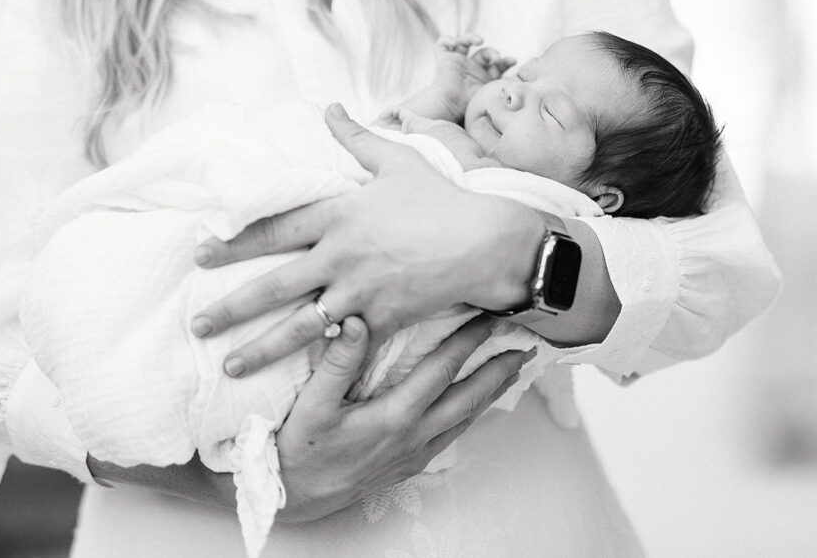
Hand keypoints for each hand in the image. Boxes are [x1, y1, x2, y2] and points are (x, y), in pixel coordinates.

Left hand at [191, 105, 543, 376]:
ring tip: (229, 367)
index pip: (273, 230)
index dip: (233, 243)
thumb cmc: (442, 199)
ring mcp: (360, 293)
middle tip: (196, 323)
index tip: (199, 255)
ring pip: (299, 327)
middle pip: (274, 286)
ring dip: (261, 349)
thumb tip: (331, 107)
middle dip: (231, 307)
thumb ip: (357, 137)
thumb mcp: (398, 160)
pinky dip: (319, 367)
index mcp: (338, 217)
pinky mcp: (383, 321)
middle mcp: (340, 257)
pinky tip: (292, 387)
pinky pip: (345, 348)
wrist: (486, 242)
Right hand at [276, 315, 532, 521]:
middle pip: (468, 397)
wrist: (293, 498)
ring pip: (465, 418)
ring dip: (491, 393)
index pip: (442, 370)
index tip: (489, 318)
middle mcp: (413, 436)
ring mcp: (414, 453)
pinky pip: (451, 434)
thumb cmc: (299, 449)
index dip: (468, 341)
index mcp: (395, 416)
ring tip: (511, 371)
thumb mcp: (312, 403)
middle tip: (524, 346)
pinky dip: (471, 413)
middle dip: (498, 369)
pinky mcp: (408, 465)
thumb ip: (337, 362)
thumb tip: (358, 321)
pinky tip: (473, 405)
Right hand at [430, 34, 515, 117]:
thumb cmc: (469, 105)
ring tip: (479, 40)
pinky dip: (446, 39)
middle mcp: (471, 69)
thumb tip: (523, 90)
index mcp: (483, 78)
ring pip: (464, 42)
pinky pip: (442, 44)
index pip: (497, 65)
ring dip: (472, 37)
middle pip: (485, 52)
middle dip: (492, 53)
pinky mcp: (443, 60)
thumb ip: (504, 91)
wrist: (449, 106)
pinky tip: (453, 42)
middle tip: (496, 59)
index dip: (506, 61)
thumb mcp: (491, 95)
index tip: (513, 61)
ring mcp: (457, 63)